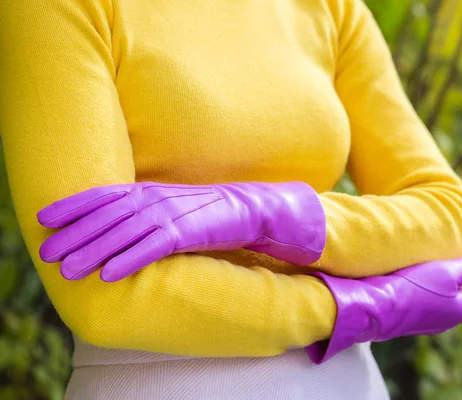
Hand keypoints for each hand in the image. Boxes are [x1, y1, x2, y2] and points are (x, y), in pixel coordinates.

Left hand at [37, 181, 325, 281]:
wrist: (252, 207)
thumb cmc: (209, 211)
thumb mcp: (172, 206)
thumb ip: (145, 212)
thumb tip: (117, 225)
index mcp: (151, 190)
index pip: (105, 195)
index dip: (74, 206)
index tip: (45, 219)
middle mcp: (156, 198)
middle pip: (107, 215)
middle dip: (74, 233)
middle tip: (47, 252)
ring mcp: (172, 214)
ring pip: (124, 232)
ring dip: (93, 250)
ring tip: (68, 268)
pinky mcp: (189, 231)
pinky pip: (153, 247)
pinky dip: (129, 258)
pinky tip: (110, 273)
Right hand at [305, 254, 461, 363]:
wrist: (376, 307)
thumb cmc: (413, 288)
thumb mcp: (445, 271)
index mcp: (460, 310)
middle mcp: (446, 320)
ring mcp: (426, 322)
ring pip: (448, 304)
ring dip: (454, 291)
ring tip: (453, 276)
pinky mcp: (409, 319)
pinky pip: (431, 306)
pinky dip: (437, 294)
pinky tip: (426, 284)